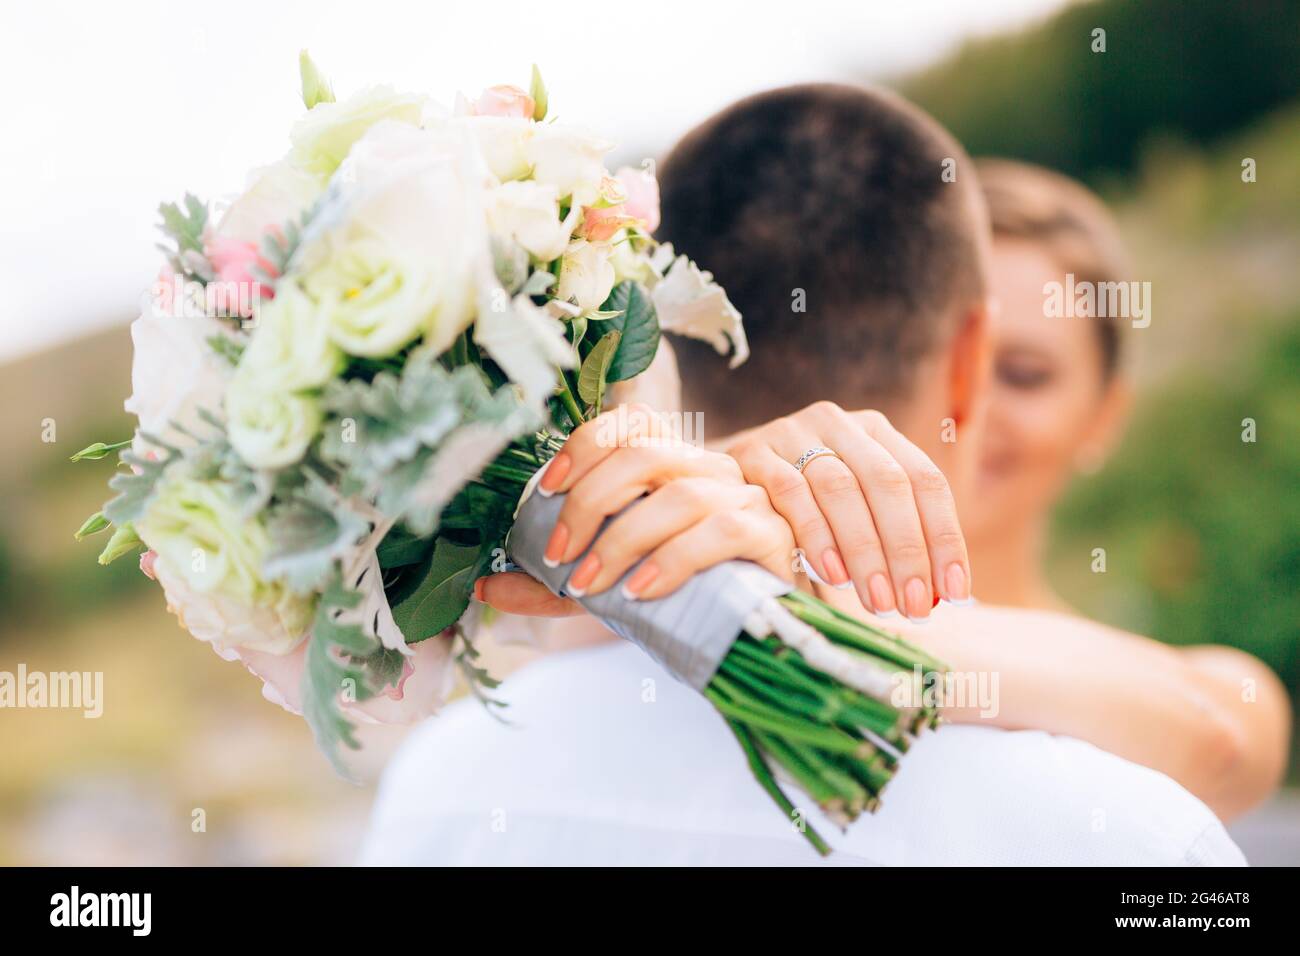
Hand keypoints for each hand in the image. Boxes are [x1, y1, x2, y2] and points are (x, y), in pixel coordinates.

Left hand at [477, 404, 794, 616]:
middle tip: (558, 556)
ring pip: (680, 496)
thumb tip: (484, 586)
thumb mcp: (607, 587)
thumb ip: (551, 586)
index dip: (585, 445)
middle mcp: (711, 469)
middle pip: (645, 455)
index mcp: (673, 465)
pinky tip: (639, 593)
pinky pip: (721, 532)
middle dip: (590, 502)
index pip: (632, 422)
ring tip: (589, 585)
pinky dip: (671, 561)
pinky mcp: (771, 536)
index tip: (546, 491)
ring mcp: (745, 499)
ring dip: (622, 540)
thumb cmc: (680, 599)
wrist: (757, 634)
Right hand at [725, 401, 969, 619]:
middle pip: (887, 482)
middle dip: (907, 550)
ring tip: (877, 601)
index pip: (925, 479)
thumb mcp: (848, 508)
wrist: (716, 479)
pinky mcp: (752, 450)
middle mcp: (838, 423)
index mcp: (875, 431)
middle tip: (915, 606)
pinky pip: (790, 493)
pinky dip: (815, 535)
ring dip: (864, 551)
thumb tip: (941, 596)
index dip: (944, 536)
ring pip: (840, 488)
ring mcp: (792, 431)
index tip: (956, 591)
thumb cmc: (797, 507)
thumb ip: (889, 536)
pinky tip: (831, 576)